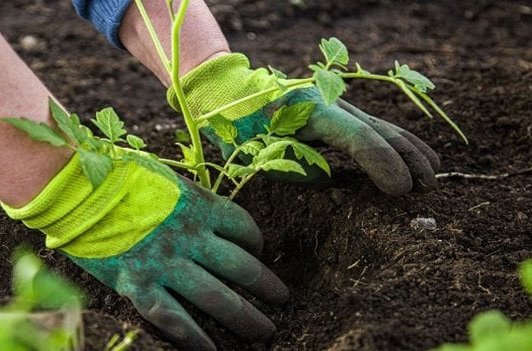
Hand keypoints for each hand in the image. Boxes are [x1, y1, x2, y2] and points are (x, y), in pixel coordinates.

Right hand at [3, 152, 287, 349]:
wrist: (72, 188)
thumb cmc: (115, 176)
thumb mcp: (163, 177)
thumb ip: (188, 198)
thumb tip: (205, 213)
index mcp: (197, 204)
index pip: (243, 227)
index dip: (257, 242)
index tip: (258, 252)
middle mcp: (189, 236)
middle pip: (241, 267)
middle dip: (267, 286)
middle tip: (283, 299)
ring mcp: (165, 263)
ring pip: (216, 297)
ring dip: (246, 317)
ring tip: (265, 331)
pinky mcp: (139, 284)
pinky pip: (175, 318)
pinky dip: (197, 338)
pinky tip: (213, 349)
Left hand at [168, 53, 440, 195]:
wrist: (229, 92)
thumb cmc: (238, 126)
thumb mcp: (257, 154)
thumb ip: (295, 169)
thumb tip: (328, 180)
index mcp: (312, 111)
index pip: (358, 139)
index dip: (384, 164)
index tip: (402, 190)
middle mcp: (330, 102)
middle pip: (378, 129)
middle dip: (407, 158)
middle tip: (428, 186)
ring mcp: (334, 103)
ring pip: (379, 125)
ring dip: (407, 148)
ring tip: (433, 171)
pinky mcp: (333, 110)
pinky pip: (370, 126)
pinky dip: (392, 140)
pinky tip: (410, 152)